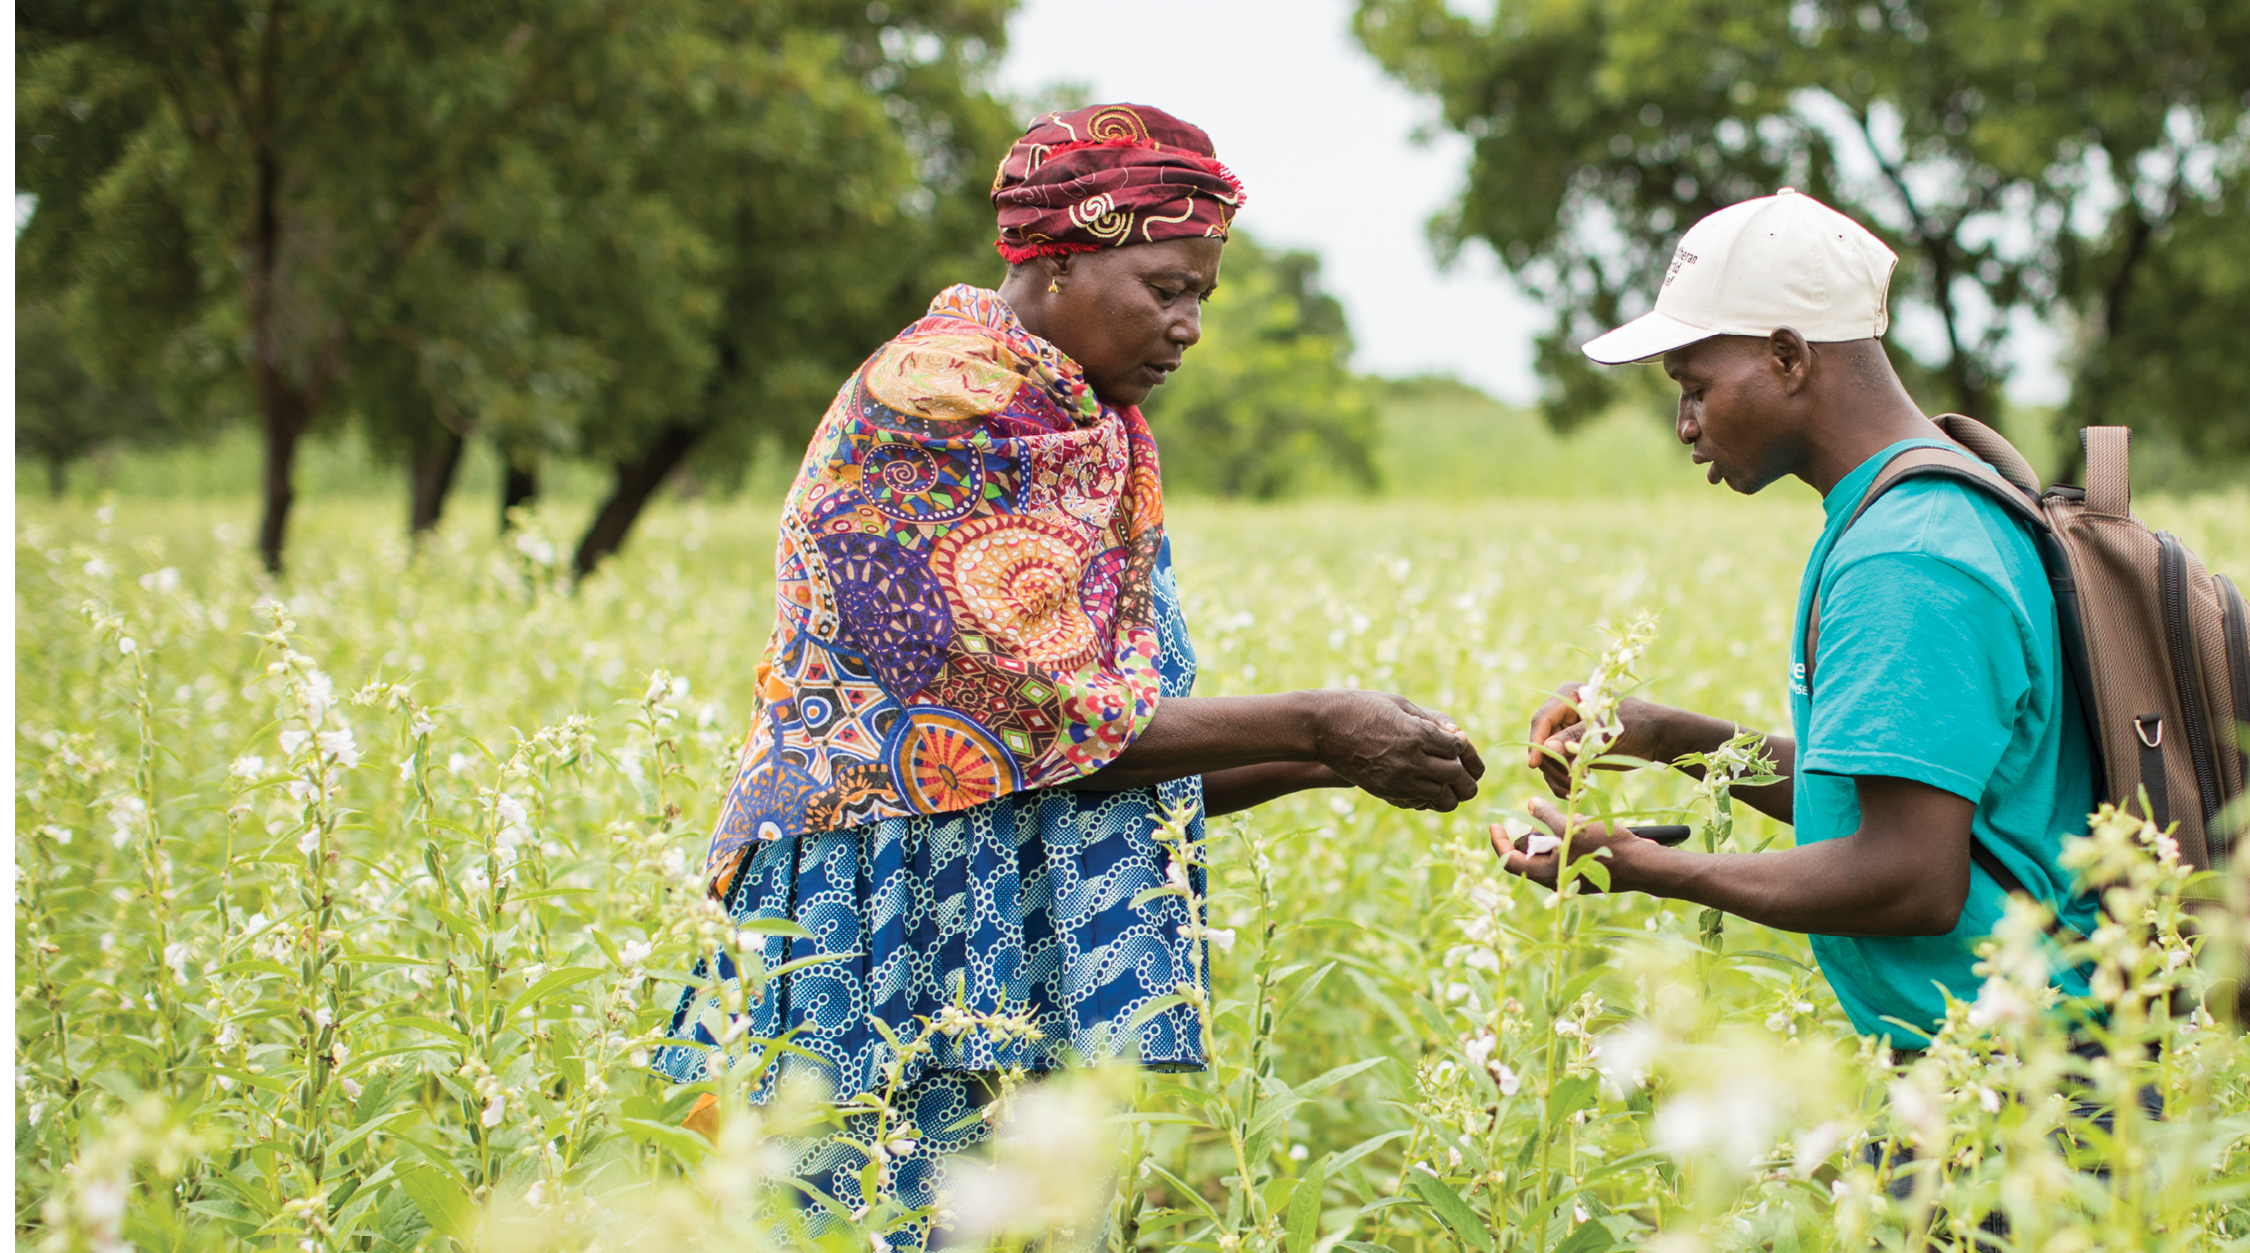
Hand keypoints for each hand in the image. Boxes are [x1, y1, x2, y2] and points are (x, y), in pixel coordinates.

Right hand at [1311, 690, 1483, 811]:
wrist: (1321, 729)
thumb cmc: (1359, 707)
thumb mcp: (1397, 704)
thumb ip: (1428, 719)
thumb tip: (1455, 733)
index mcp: (1416, 732)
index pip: (1457, 747)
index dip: (1462, 746)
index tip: (1456, 743)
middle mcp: (1411, 758)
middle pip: (1455, 775)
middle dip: (1465, 774)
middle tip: (1465, 771)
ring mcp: (1398, 778)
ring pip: (1442, 796)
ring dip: (1450, 791)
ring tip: (1450, 785)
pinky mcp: (1385, 791)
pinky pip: (1419, 802)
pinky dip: (1430, 798)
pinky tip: (1428, 788)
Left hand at [1488, 798, 1650, 891]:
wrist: (1642, 865)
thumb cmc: (1606, 848)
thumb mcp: (1572, 827)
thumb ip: (1547, 817)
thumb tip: (1529, 805)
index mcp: (1547, 874)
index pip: (1511, 861)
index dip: (1499, 842)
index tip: (1494, 824)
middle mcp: (1556, 880)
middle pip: (1530, 855)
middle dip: (1531, 834)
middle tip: (1537, 816)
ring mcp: (1570, 877)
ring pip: (1549, 853)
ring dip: (1551, 834)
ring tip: (1567, 819)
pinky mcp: (1583, 872)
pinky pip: (1565, 854)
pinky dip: (1566, 839)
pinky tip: (1580, 825)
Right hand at [1524, 686, 1673, 797]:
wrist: (1657, 737)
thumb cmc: (1637, 723)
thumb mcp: (1606, 729)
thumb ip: (1576, 737)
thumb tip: (1547, 748)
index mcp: (1568, 697)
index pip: (1542, 720)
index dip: (1536, 742)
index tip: (1534, 764)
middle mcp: (1563, 715)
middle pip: (1542, 742)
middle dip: (1551, 765)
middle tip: (1569, 782)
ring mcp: (1567, 734)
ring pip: (1547, 759)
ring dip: (1557, 776)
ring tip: (1574, 789)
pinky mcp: (1573, 751)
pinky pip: (1557, 768)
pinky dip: (1561, 782)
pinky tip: (1573, 792)